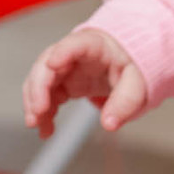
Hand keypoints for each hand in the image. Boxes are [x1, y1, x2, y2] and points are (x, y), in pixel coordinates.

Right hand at [23, 27, 146, 136]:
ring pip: (40, 82)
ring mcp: (64, 68)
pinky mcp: (62, 82)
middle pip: (47, 65)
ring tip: (39, 126)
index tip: (52, 64)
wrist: (127, 65)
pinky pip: (46, 95)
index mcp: (94, 45)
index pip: (75, 44)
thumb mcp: (137, 83)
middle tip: (38, 111)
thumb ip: (125, 102)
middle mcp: (73, 54)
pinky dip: (43, 112)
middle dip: (38, 88)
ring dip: (35, 104)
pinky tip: (46, 128)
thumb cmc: (131, 65)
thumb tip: (109, 124)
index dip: (62, 52)